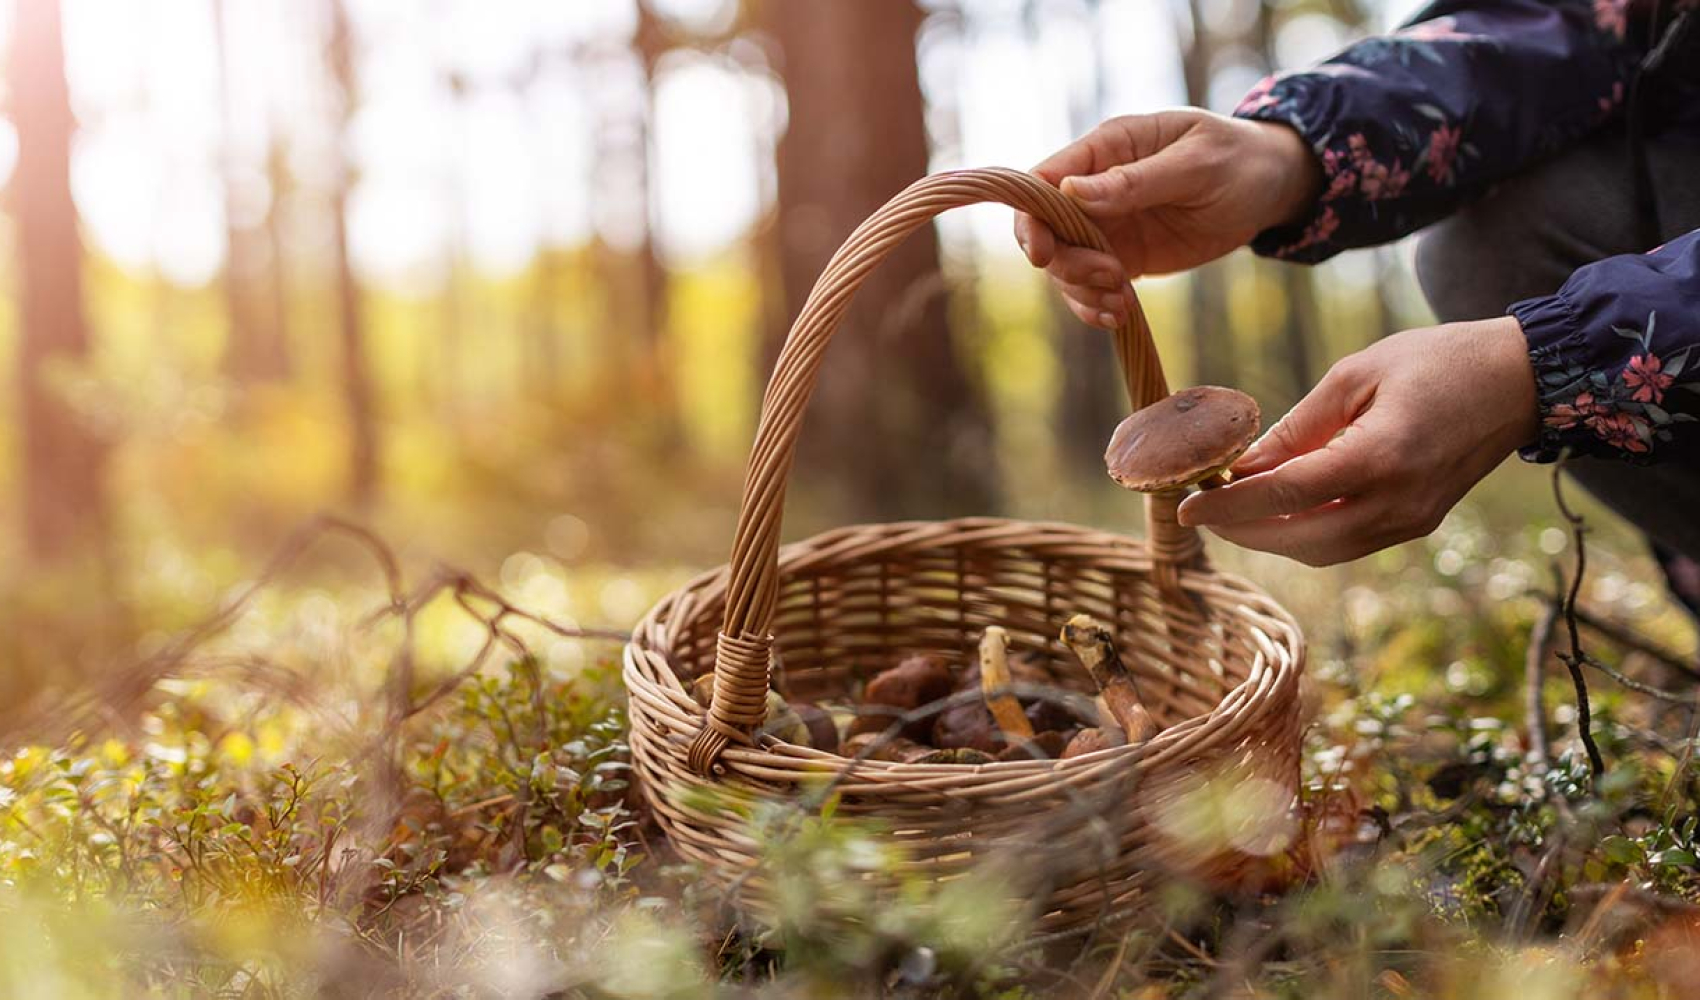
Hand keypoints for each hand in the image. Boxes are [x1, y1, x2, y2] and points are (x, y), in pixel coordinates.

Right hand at [1014, 109, 1320, 328]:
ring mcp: (1106, 225)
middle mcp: (1094, 187)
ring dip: (1083, 290)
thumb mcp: (1196, 164)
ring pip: (1064, 265)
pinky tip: (1121, 316)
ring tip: (1122, 303)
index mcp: (1107, 148)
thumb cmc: (1237, 160)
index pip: (1043, 180)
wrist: (1270, 188)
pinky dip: (1095, 306)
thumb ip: (1135, 179)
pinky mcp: (1122, 257)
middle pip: (1045, 230)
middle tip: (1110, 278)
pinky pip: (1089, 286)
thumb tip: (1070, 192)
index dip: (1032, 218)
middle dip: (1064, 263)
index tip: (1044, 255)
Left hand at [1175, 318, 1539, 566]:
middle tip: (1202, 509)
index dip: (1229, 505)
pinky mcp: (1418, 524)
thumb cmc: (1437, 360)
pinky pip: (1348, 542)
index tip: (1187, 505)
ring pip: (1323, 550)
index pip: (1285, 495)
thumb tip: (1242, 466)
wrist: (1521, 379)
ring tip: (1232, 511)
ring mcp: (1412, 520)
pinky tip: (1278, 511)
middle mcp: (1398, 502)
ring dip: (1271, 538)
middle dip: (1242, 530)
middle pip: (1300, 539)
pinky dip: (1306, 533)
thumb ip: (1297, 427)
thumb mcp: (1355, 375)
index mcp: (1380, 456)